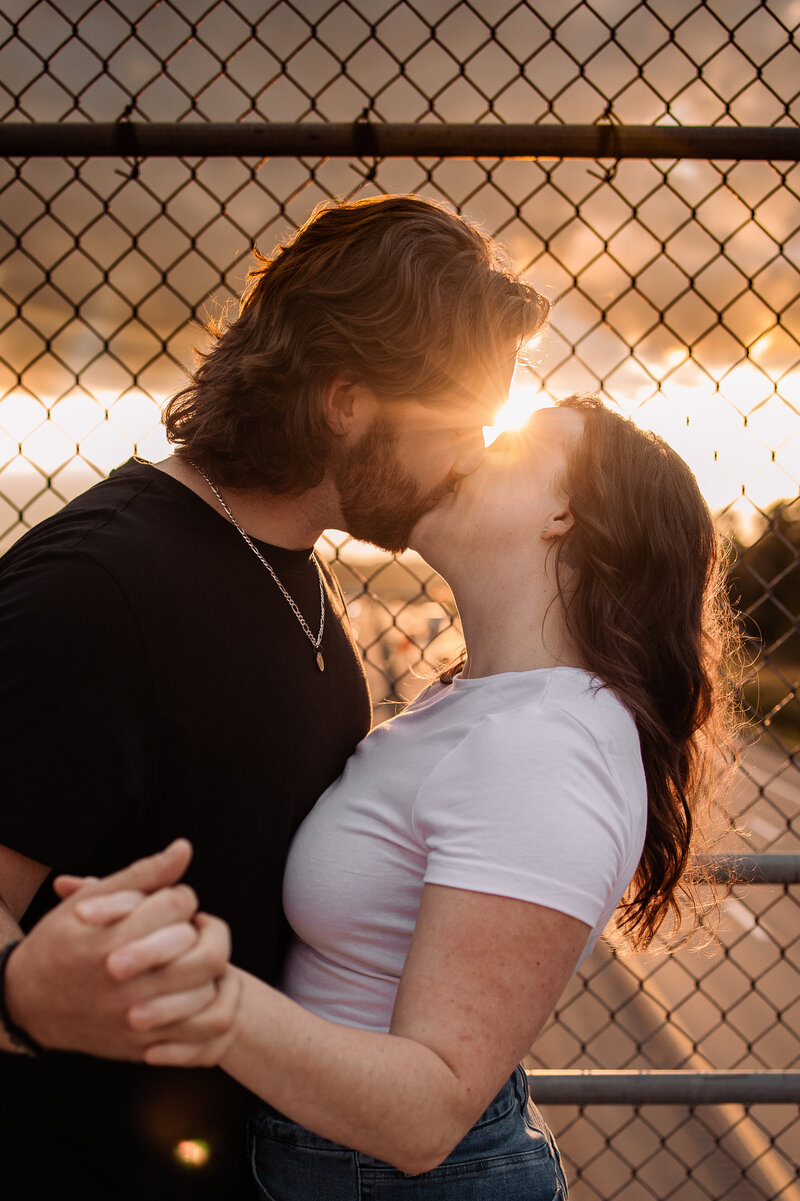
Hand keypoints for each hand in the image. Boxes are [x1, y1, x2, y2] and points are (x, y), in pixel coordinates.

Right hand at [4, 841, 228, 1059]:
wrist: (26, 1003)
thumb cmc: (61, 941)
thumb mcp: (91, 900)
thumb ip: (143, 874)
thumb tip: (185, 847)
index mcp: (111, 940)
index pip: (180, 905)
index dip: (180, 897)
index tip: (167, 903)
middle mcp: (124, 983)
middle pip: (202, 951)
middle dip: (198, 932)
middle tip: (183, 929)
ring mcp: (134, 1019)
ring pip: (207, 991)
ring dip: (207, 969)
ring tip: (188, 957)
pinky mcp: (140, 1045)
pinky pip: (199, 1031)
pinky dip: (205, 1006)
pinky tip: (192, 988)